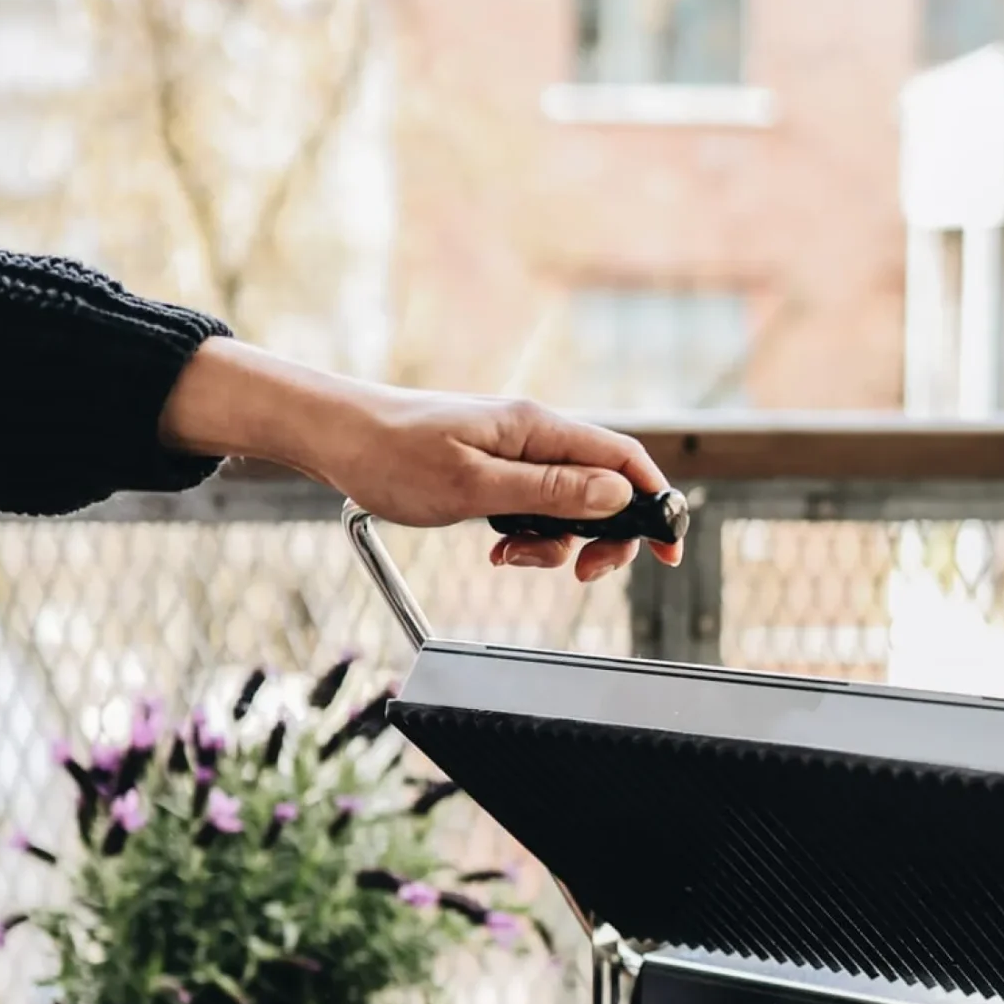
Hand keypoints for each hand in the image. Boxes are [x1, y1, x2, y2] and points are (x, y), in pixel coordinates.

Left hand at [161, 339, 681, 581]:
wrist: (334, 438)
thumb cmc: (393, 455)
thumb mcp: (475, 486)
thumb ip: (551, 491)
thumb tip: (618, 494)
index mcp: (538, 428)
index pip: (624, 458)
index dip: (656, 503)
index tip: (669, 549)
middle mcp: (534, 436)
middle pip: (603, 488)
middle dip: (601, 538)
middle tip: (578, 575)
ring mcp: (514, 453)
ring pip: (567, 506)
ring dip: (553, 544)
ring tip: (507, 558)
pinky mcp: (493, 471)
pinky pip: (532, 509)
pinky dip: (524, 537)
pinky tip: (494, 549)